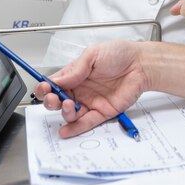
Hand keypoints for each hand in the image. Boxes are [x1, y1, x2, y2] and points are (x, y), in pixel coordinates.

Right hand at [34, 41, 148, 137]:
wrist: (141, 64)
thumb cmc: (119, 54)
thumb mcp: (93, 54)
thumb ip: (75, 69)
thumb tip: (58, 80)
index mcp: (74, 74)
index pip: (54, 83)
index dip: (45, 87)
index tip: (44, 88)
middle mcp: (80, 89)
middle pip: (58, 100)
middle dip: (51, 102)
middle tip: (54, 99)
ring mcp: (90, 102)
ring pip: (70, 113)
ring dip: (64, 113)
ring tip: (69, 106)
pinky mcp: (102, 112)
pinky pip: (86, 123)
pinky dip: (75, 128)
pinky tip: (65, 130)